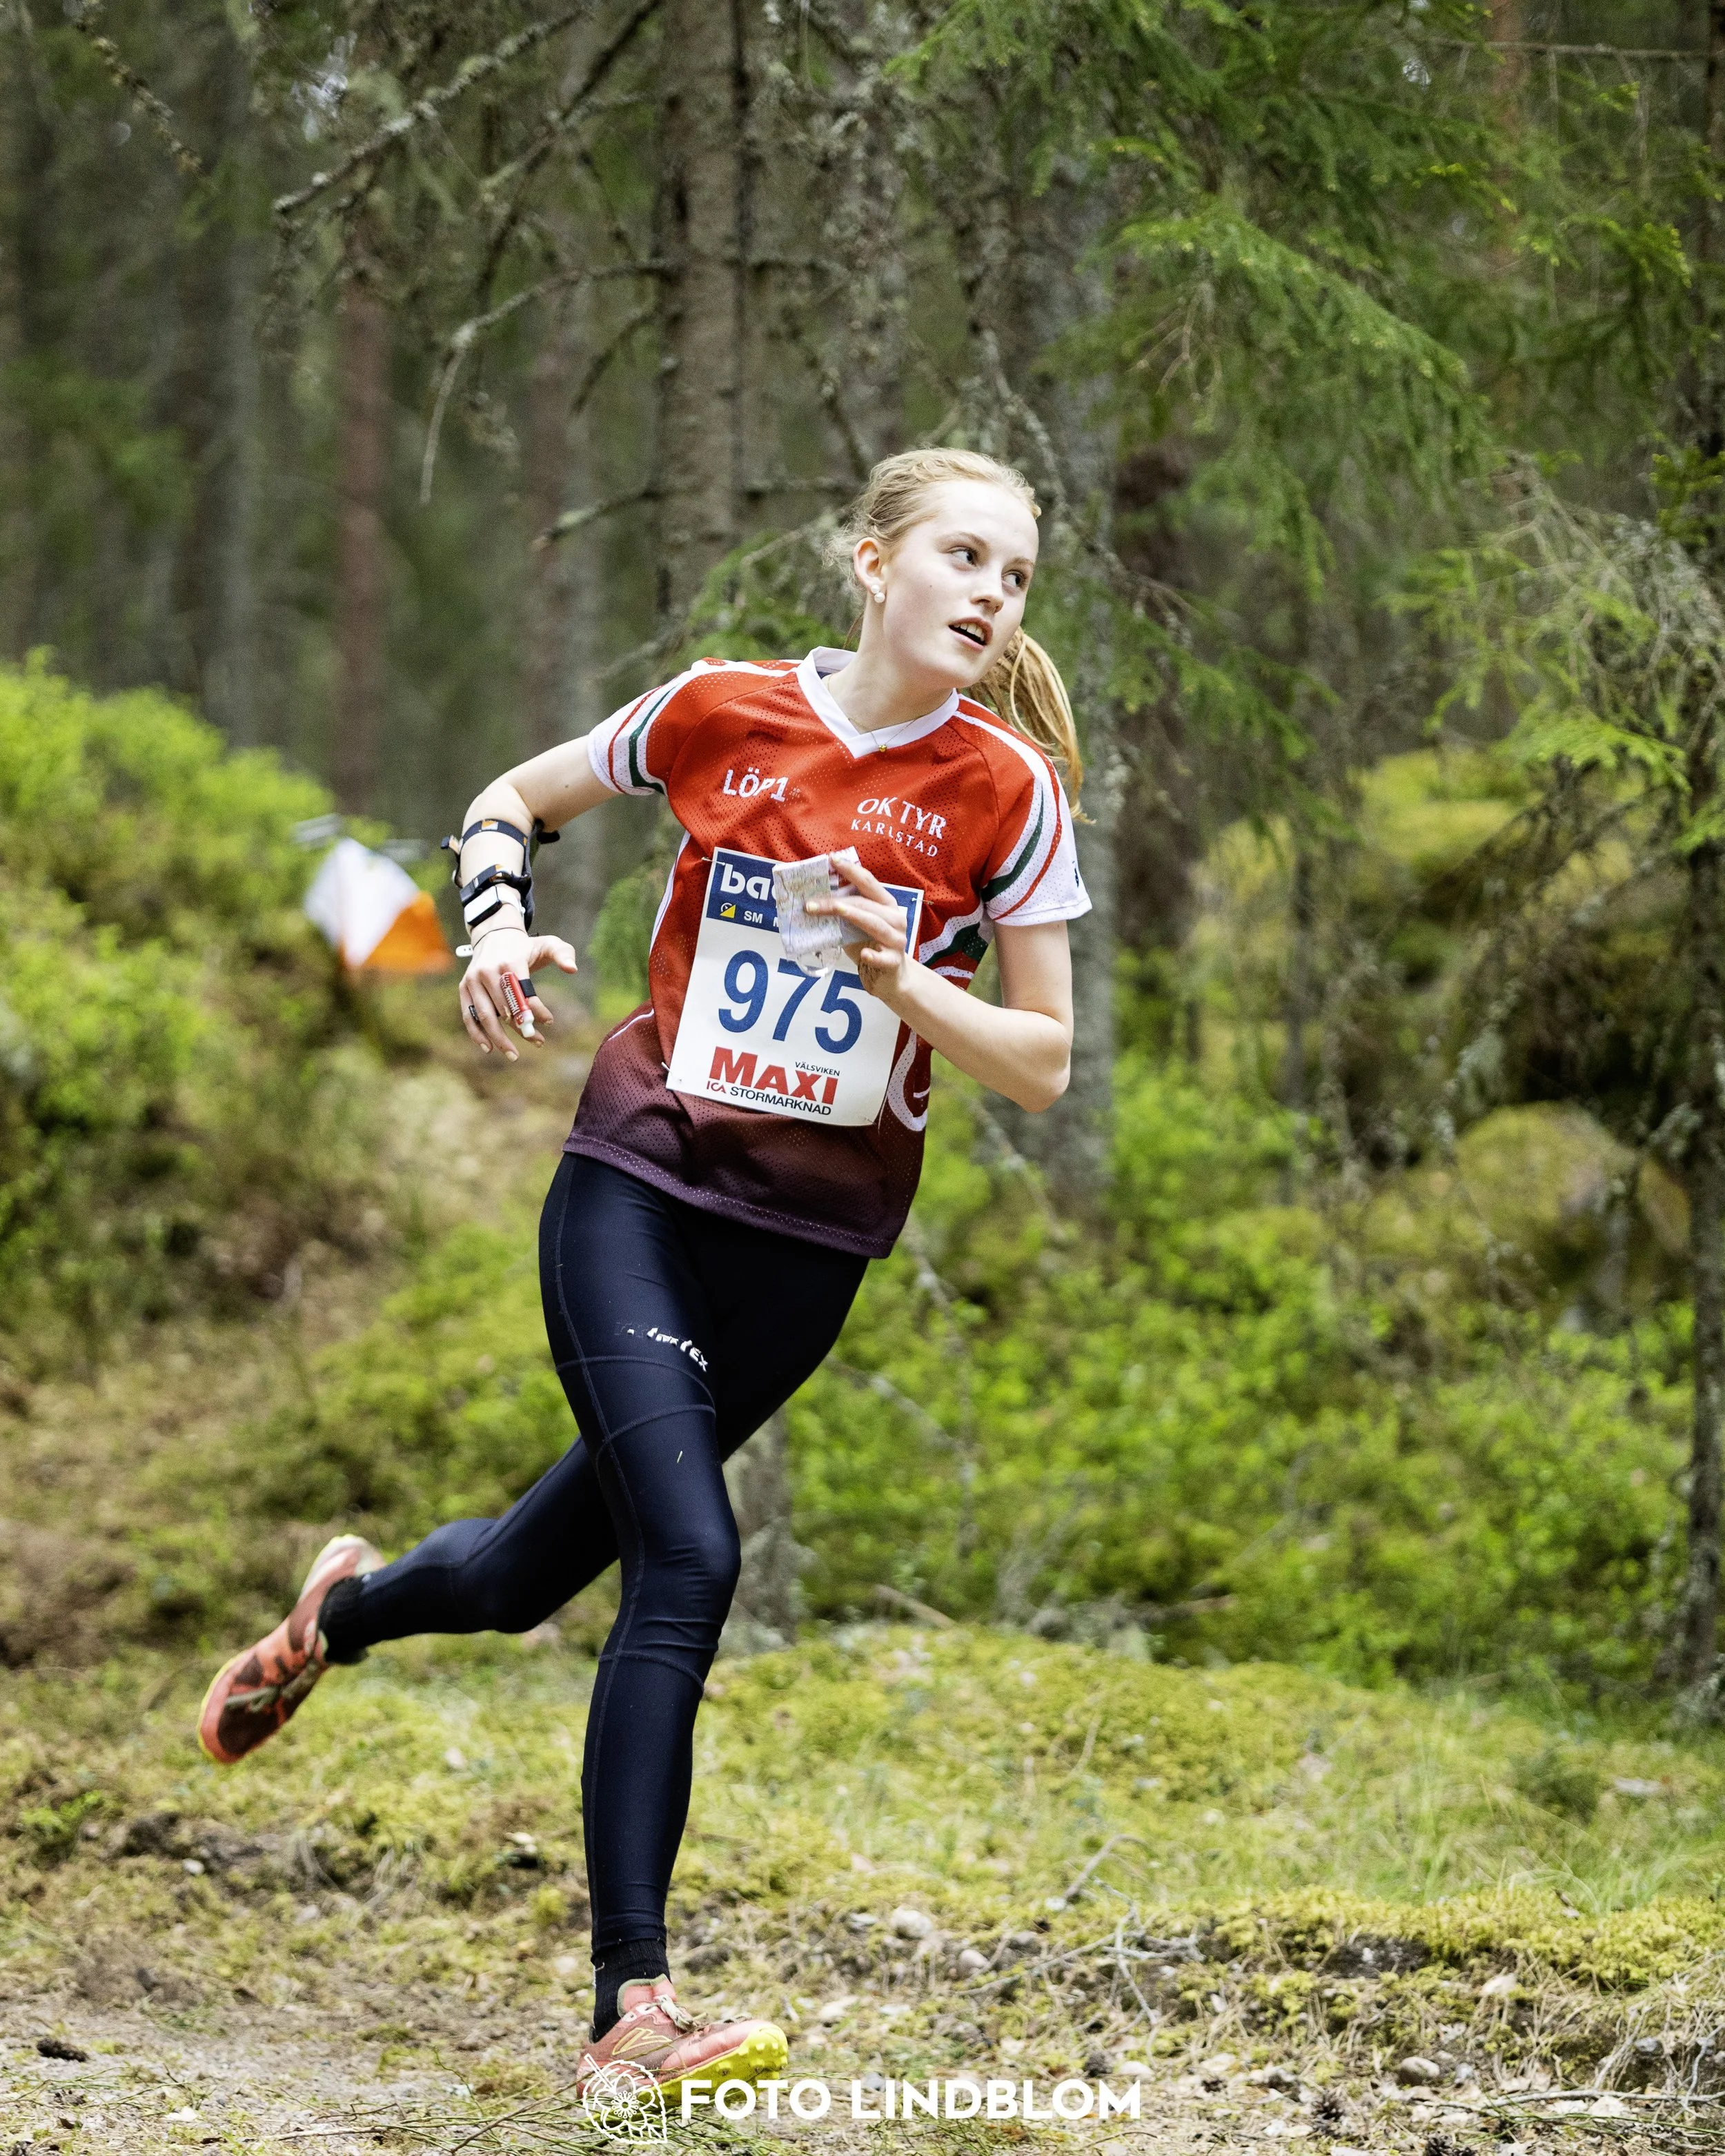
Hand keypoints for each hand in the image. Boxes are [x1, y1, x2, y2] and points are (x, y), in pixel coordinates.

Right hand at [460, 928, 578, 1059]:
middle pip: (505, 1008)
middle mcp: (487, 971)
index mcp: (509, 962)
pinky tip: (488, 1048)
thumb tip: (572, 969)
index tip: (549, 1022)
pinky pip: (468, 1015)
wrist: (494, 935)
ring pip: (486, 1015)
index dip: (536, 1011)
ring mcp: (473, 980)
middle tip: (538, 1042)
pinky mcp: (464, 988)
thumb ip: (563, 953)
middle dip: (521, 1029)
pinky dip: (476, 1033)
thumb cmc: (525, 946)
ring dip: (500, 1038)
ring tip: (514, 1055)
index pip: (523, 994)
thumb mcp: (548, 943)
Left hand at [808, 858, 909, 1001]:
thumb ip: (843, 910)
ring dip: (853, 916)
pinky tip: (864, 955)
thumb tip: (811, 897)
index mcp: (885, 904)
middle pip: (865, 904)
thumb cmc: (869, 944)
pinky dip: (874, 956)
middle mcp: (895, 918)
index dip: (851, 870)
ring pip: (875, 924)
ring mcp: (896, 940)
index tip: (832, 859)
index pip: (868, 882)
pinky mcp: (894, 961)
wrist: (889, 976)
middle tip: (810, 903)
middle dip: (837, 901)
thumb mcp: (855, 924)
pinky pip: (884, 958)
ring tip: (836, 911)